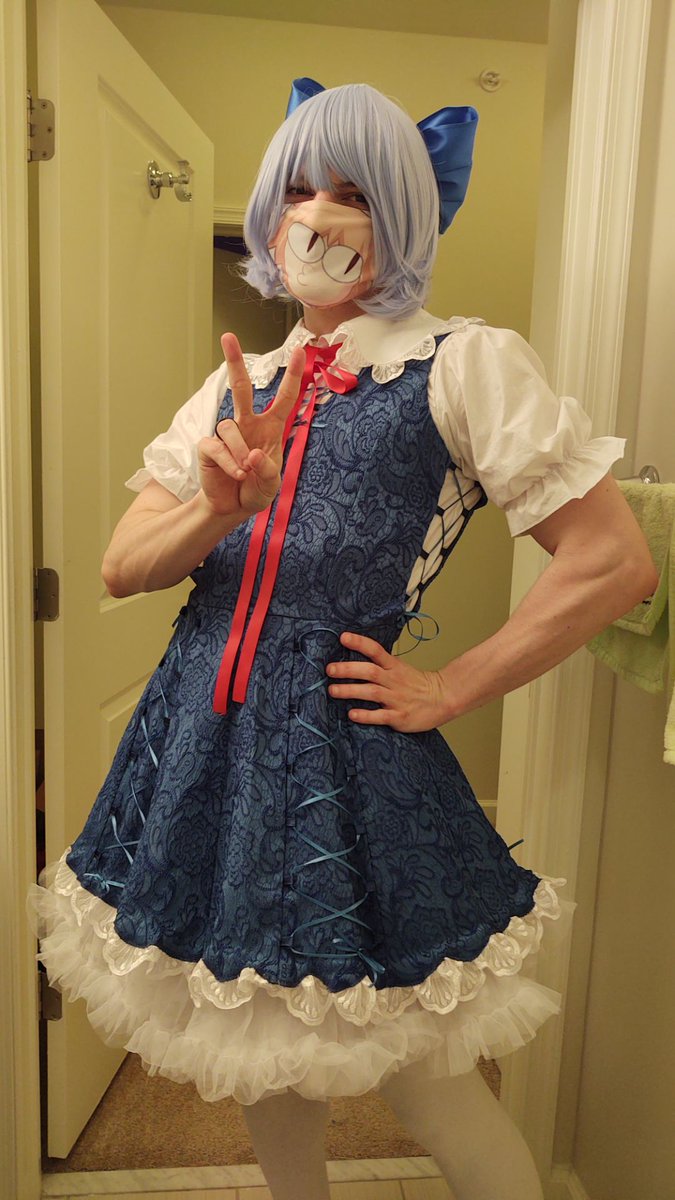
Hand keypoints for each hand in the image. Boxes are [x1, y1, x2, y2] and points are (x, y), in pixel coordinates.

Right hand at [197, 332, 305, 516]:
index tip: (299, 351)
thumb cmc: (255, 490)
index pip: (284, 398)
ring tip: (245, 471)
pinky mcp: (209, 446)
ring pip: (230, 426)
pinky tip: (235, 473)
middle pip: (242, 388)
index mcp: (270, 428)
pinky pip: (217, 446)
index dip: (293, 376)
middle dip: (234, 361)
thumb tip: (253, 454)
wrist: (231, 508)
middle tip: (228, 336)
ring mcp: (227, 434)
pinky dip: (229, 462)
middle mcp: (248, 425)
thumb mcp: (271, 484)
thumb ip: (268, 470)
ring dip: (240, 452)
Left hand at [326, 632, 450, 731]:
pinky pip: (380, 716)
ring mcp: (397, 699)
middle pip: (370, 671)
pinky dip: (365, 715)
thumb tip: (352, 658)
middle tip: (330, 669)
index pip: (376, 650)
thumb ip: (380, 664)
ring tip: (332, 690)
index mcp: (394, 666)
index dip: (359, 643)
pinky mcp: (399, 717)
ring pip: (371, 692)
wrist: (443, 699)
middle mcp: (394, 680)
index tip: (343, 637)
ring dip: (350, 691)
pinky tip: (352, 714)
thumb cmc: (416, 684)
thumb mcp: (400, 668)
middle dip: (348, 670)